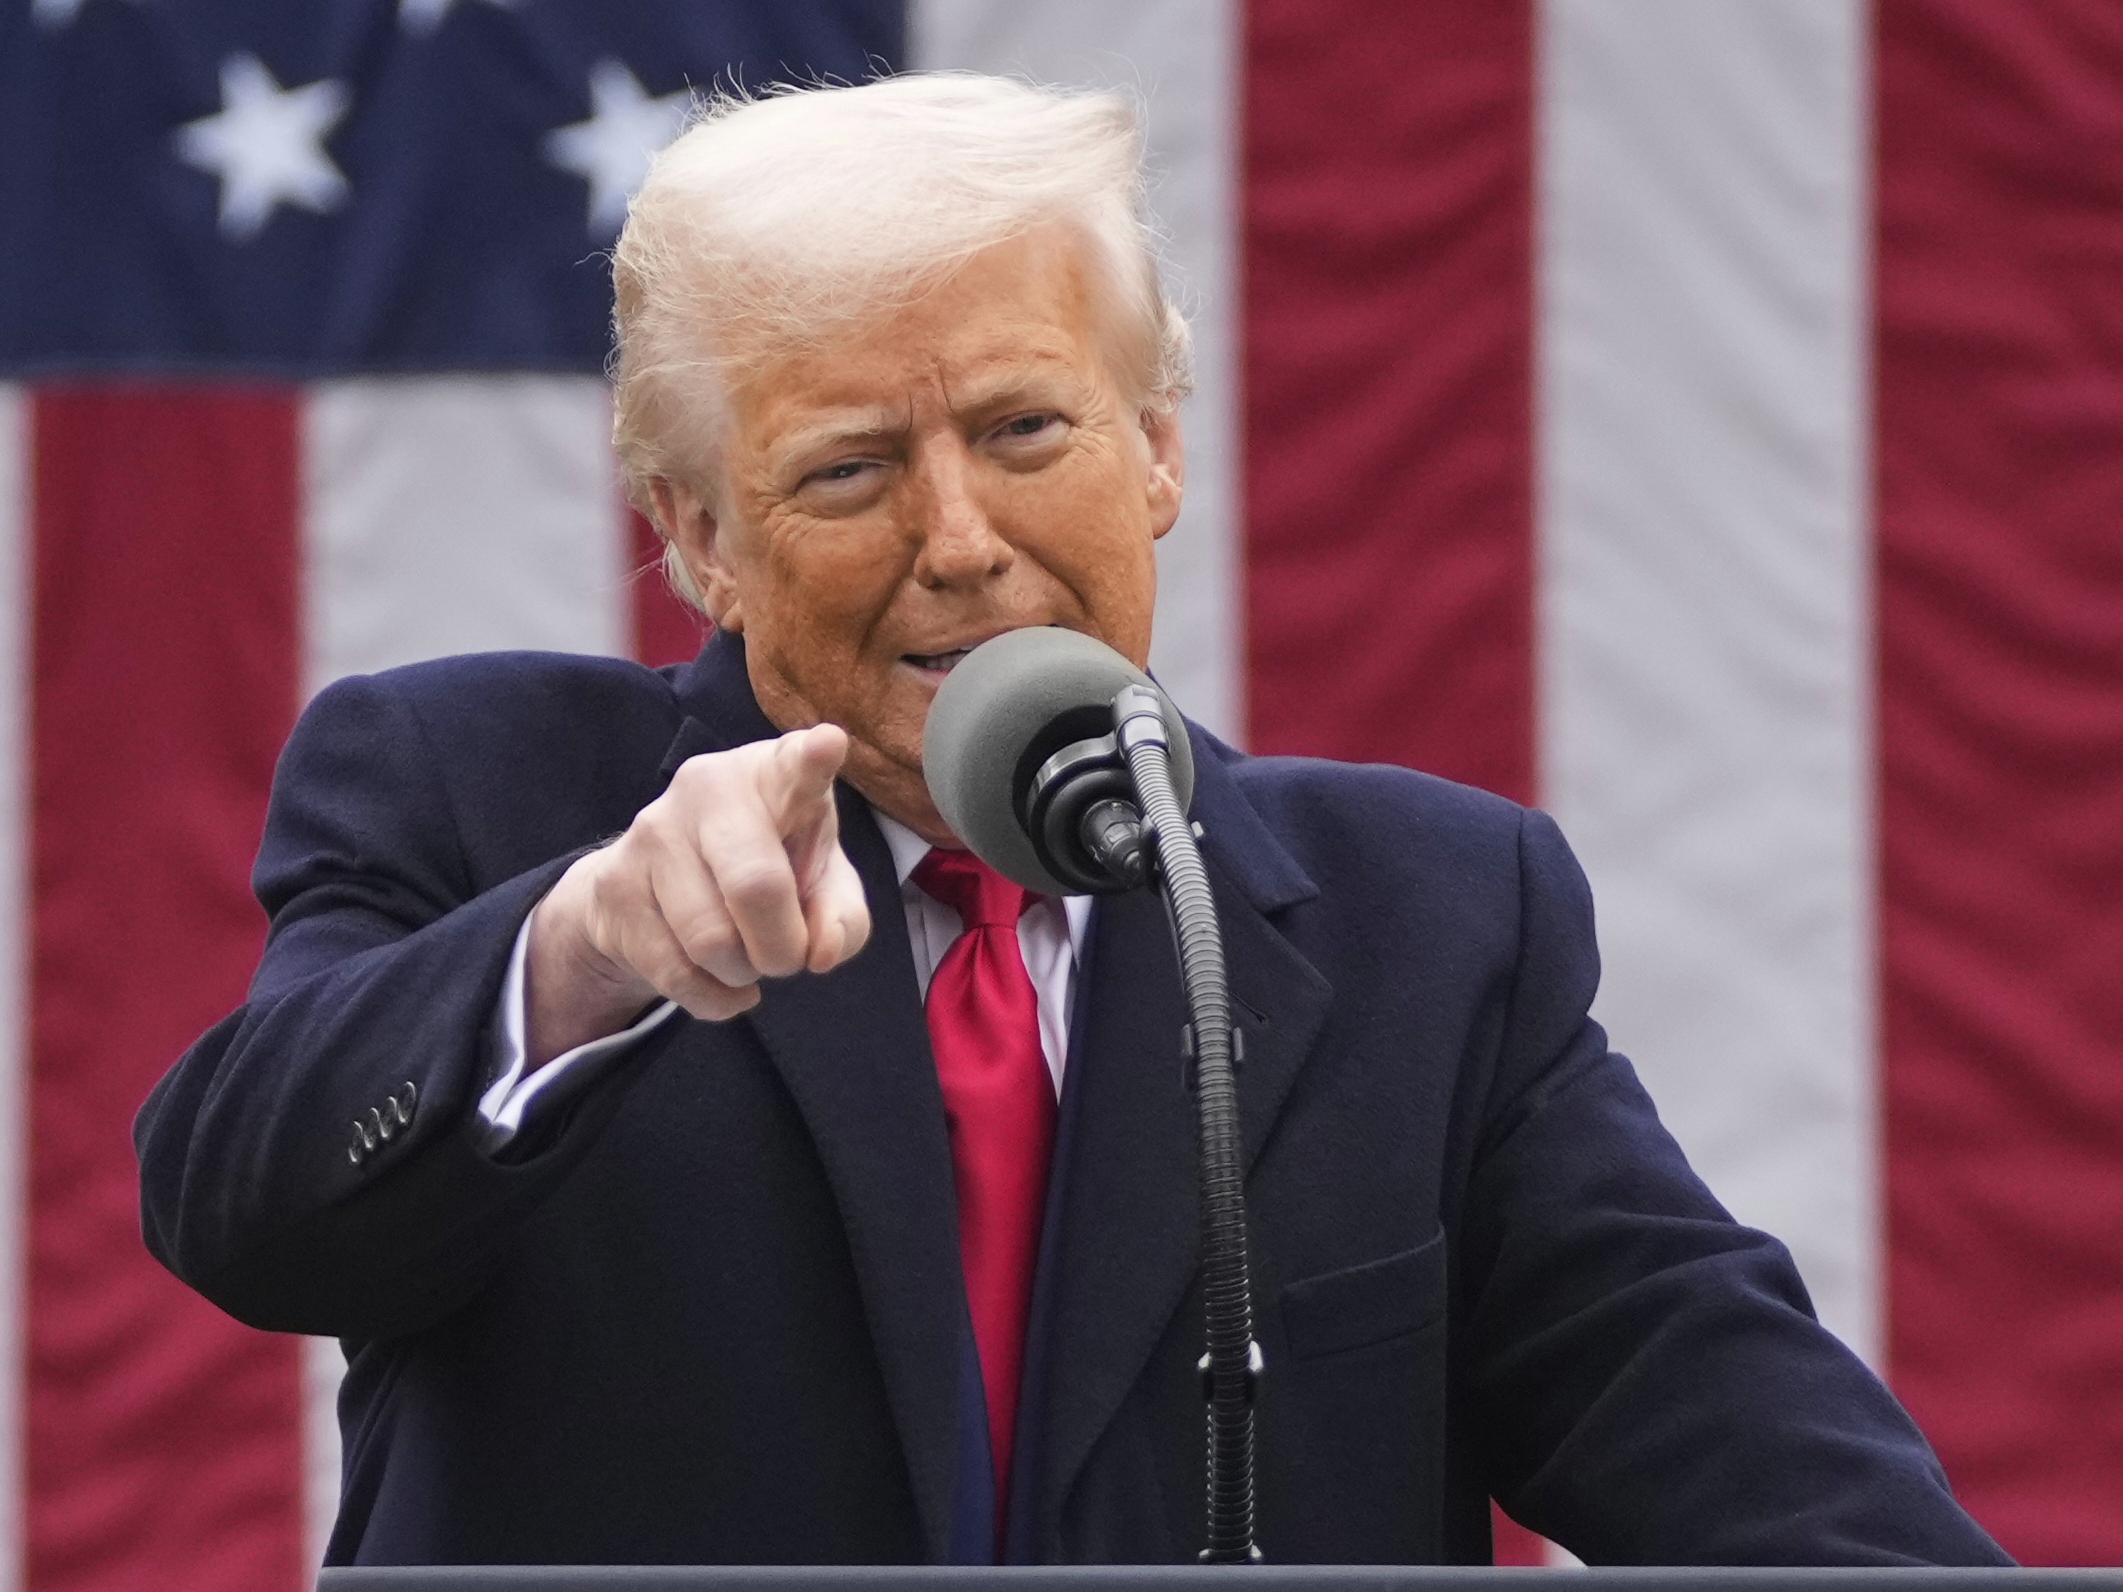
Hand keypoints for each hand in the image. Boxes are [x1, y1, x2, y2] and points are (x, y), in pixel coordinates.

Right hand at [525, 724, 871, 1066]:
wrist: (654, 884)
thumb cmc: (764, 869)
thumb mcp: (818, 885)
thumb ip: (841, 917)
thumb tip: (820, 952)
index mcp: (773, 774)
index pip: (796, 765)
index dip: (814, 760)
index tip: (828, 745)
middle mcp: (708, 787)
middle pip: (756, 887)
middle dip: (782, 947)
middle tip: (787, 957)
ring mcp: (653, 831)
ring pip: (712, 941)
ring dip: (743, 973)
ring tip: (746, 956)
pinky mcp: (615, 884)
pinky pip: (676, 972)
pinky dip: (714, 998)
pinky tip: (721, 981)